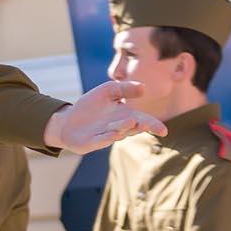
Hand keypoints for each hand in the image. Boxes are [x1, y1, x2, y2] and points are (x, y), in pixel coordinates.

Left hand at [43, 82, 164, 153]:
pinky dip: (107, 137)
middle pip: (133, 128)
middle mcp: (118, 128)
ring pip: (118, 133)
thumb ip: (124, 88)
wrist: (67, 120)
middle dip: (141, 126)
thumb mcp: (107, 91)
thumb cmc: (90, 106)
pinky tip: (114, 133)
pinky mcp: (91, 143)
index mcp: (126, 116)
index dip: (153, 125)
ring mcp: (105, 136)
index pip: (143, 120)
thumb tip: (144, 88)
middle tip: (148, 124)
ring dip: (124, 127)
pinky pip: (101, 140)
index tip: (163, 131)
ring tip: (131, 120)